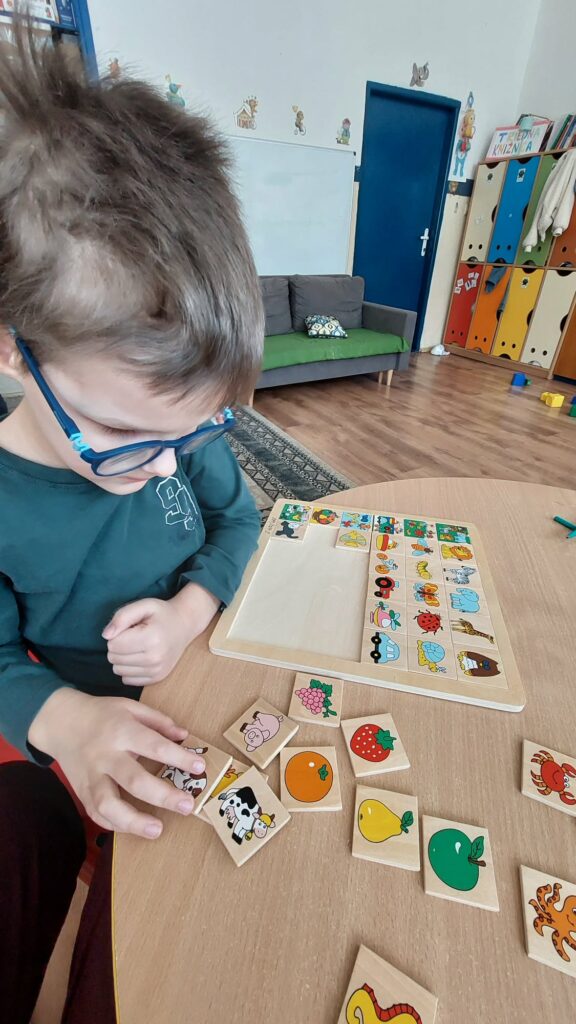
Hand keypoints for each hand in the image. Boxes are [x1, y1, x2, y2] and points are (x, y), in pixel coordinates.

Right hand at [27, 687, 205, 837]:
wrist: (60, 722)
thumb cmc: (101, 714)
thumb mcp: (129, 707)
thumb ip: (158, 721)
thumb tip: (184, 736)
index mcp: (121, 731)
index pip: (154, 746)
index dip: (179, 757)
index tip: (200, 767)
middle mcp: (105, 756)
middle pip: (133, 780)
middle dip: (163, 796)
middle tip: (188, 806)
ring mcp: (91, 777)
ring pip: (108, 804)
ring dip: (133, 821)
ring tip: (157, 830)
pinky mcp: (81, 791)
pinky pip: (96, 814)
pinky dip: (115, 825)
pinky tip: (134, 828)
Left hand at [103, 584, 220, 685]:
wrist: (185, 625)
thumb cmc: (161, 614)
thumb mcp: (143, 605)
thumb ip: (122, 617)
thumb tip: (106, 635)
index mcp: (151, 638)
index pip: (113, 644)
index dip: (116, 633)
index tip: (130, 628)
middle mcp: (155, 658)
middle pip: (114, 658)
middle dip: (118, 646)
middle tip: (133, 636)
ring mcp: (156, 671)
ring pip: (118, 670)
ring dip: (122, 658)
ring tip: (136, 646)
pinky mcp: (156, 679)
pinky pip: (127, 679)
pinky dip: (129, 668)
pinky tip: (139, 657)